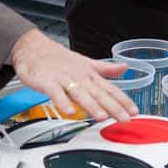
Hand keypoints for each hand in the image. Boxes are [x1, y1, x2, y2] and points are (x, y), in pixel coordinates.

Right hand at [11, 28, 137, 122]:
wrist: (32, 48)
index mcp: (89, 74)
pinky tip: (69, 112)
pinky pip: (55, 93)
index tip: (134, 111)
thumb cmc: (58, 58)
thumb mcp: (85, 62)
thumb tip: (124, 68)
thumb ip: (105, 69)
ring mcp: (63, 79)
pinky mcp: (47, 82)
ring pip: (80, 93)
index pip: (110, 88)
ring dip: (91, 105)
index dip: (123, 100)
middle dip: (112, 107)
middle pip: (98, 93)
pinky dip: (62, 102)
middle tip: (124, 118)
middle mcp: (79, 76)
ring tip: (102, 117)